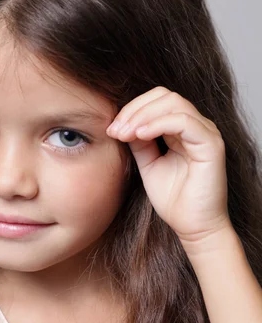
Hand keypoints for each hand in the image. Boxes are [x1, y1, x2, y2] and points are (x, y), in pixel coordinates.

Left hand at [106, 87, 231, 256]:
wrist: (193, 227)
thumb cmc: (174, 199)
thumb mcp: (147, 163)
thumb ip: (138, 141)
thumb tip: (122, 123)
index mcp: (182, 128)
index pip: (157, 101)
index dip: (132, 109)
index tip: (111, 129)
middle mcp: (197, 126)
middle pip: (164, 96)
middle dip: (134, 109)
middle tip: (115, 130)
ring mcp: (206, 132)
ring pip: (174, 103)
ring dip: (142, 115)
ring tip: (124, 133)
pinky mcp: (211, 144)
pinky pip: (184, 121)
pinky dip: (158, 124)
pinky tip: (139, 136)